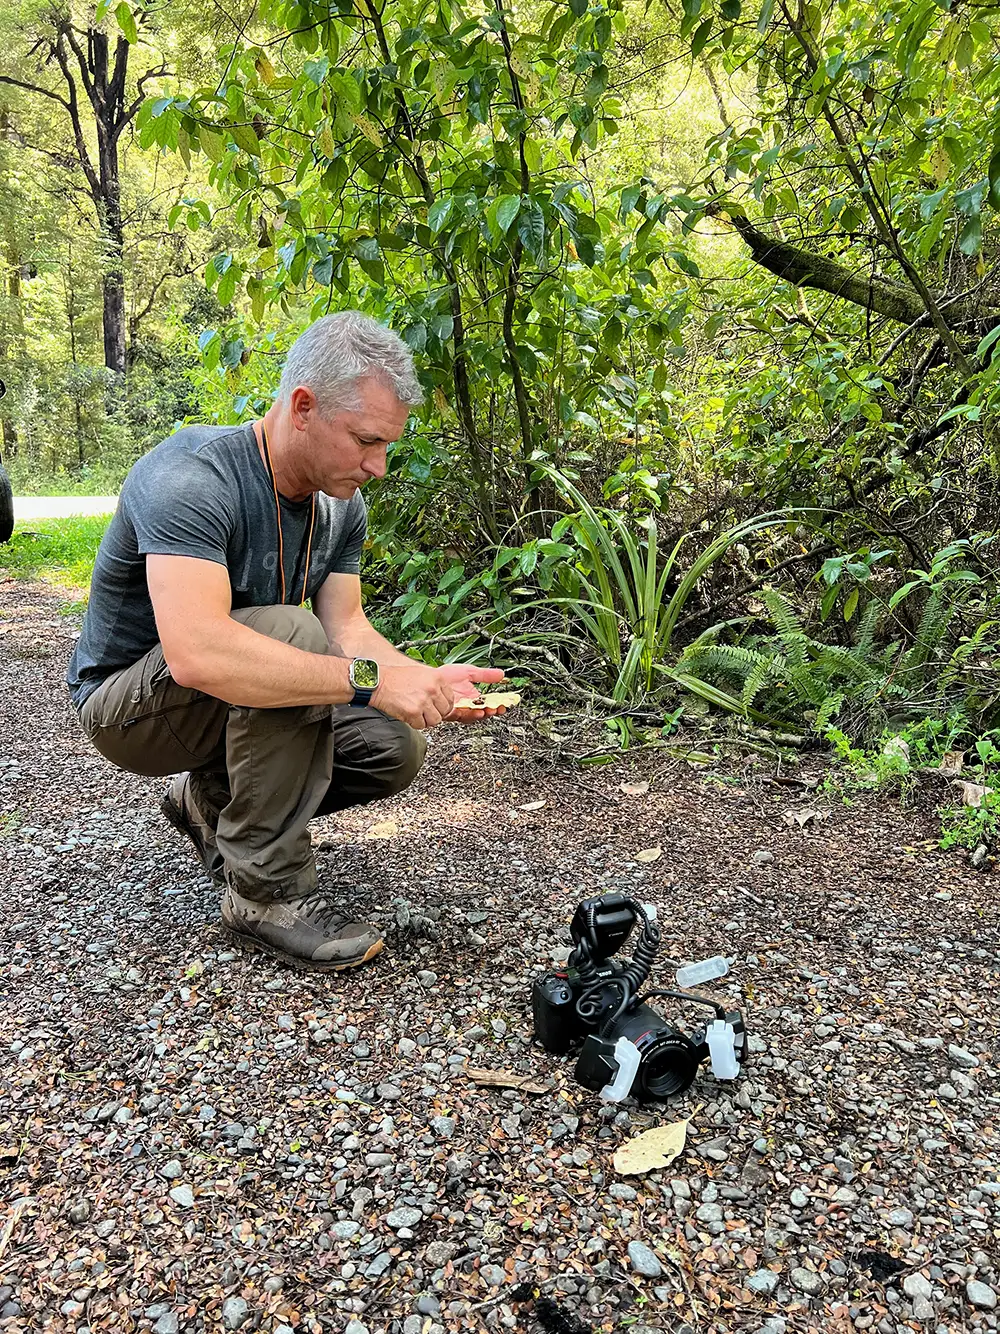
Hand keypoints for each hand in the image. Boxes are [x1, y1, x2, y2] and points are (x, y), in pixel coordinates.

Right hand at [372, 662, 504, 729]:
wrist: (378, 682)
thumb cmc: (396, 677)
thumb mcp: (421, 673)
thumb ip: (434, 685)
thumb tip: (443, 698)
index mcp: (437, 678)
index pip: (451, 698)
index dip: (444, 705)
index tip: (439, 707)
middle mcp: (432, 689)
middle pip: (444, 711)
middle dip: (435, 713)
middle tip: (426, 711)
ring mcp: (424, 701)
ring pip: (435, 720)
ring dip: (426, 720)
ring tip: (417, 714)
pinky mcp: (414, 712)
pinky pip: (421, 725)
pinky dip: (415, 723)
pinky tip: (409, 715)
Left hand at [435, 663, 508, 723]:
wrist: (430, 676)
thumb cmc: (447, 675)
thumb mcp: (470, 672)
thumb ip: (485, 675)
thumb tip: (502, 674)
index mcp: (473, 697)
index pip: (488, 703)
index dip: (497, 705)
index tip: (504, 704)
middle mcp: (467, 705)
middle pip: (483, 712)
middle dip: (492, 711)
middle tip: (498, 708)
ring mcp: (459, 709)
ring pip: (473, 716)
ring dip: (482, 714)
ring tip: (488, 710)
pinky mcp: (450, 711)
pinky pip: (461, 716)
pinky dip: (469, 714)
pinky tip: (475, 711)